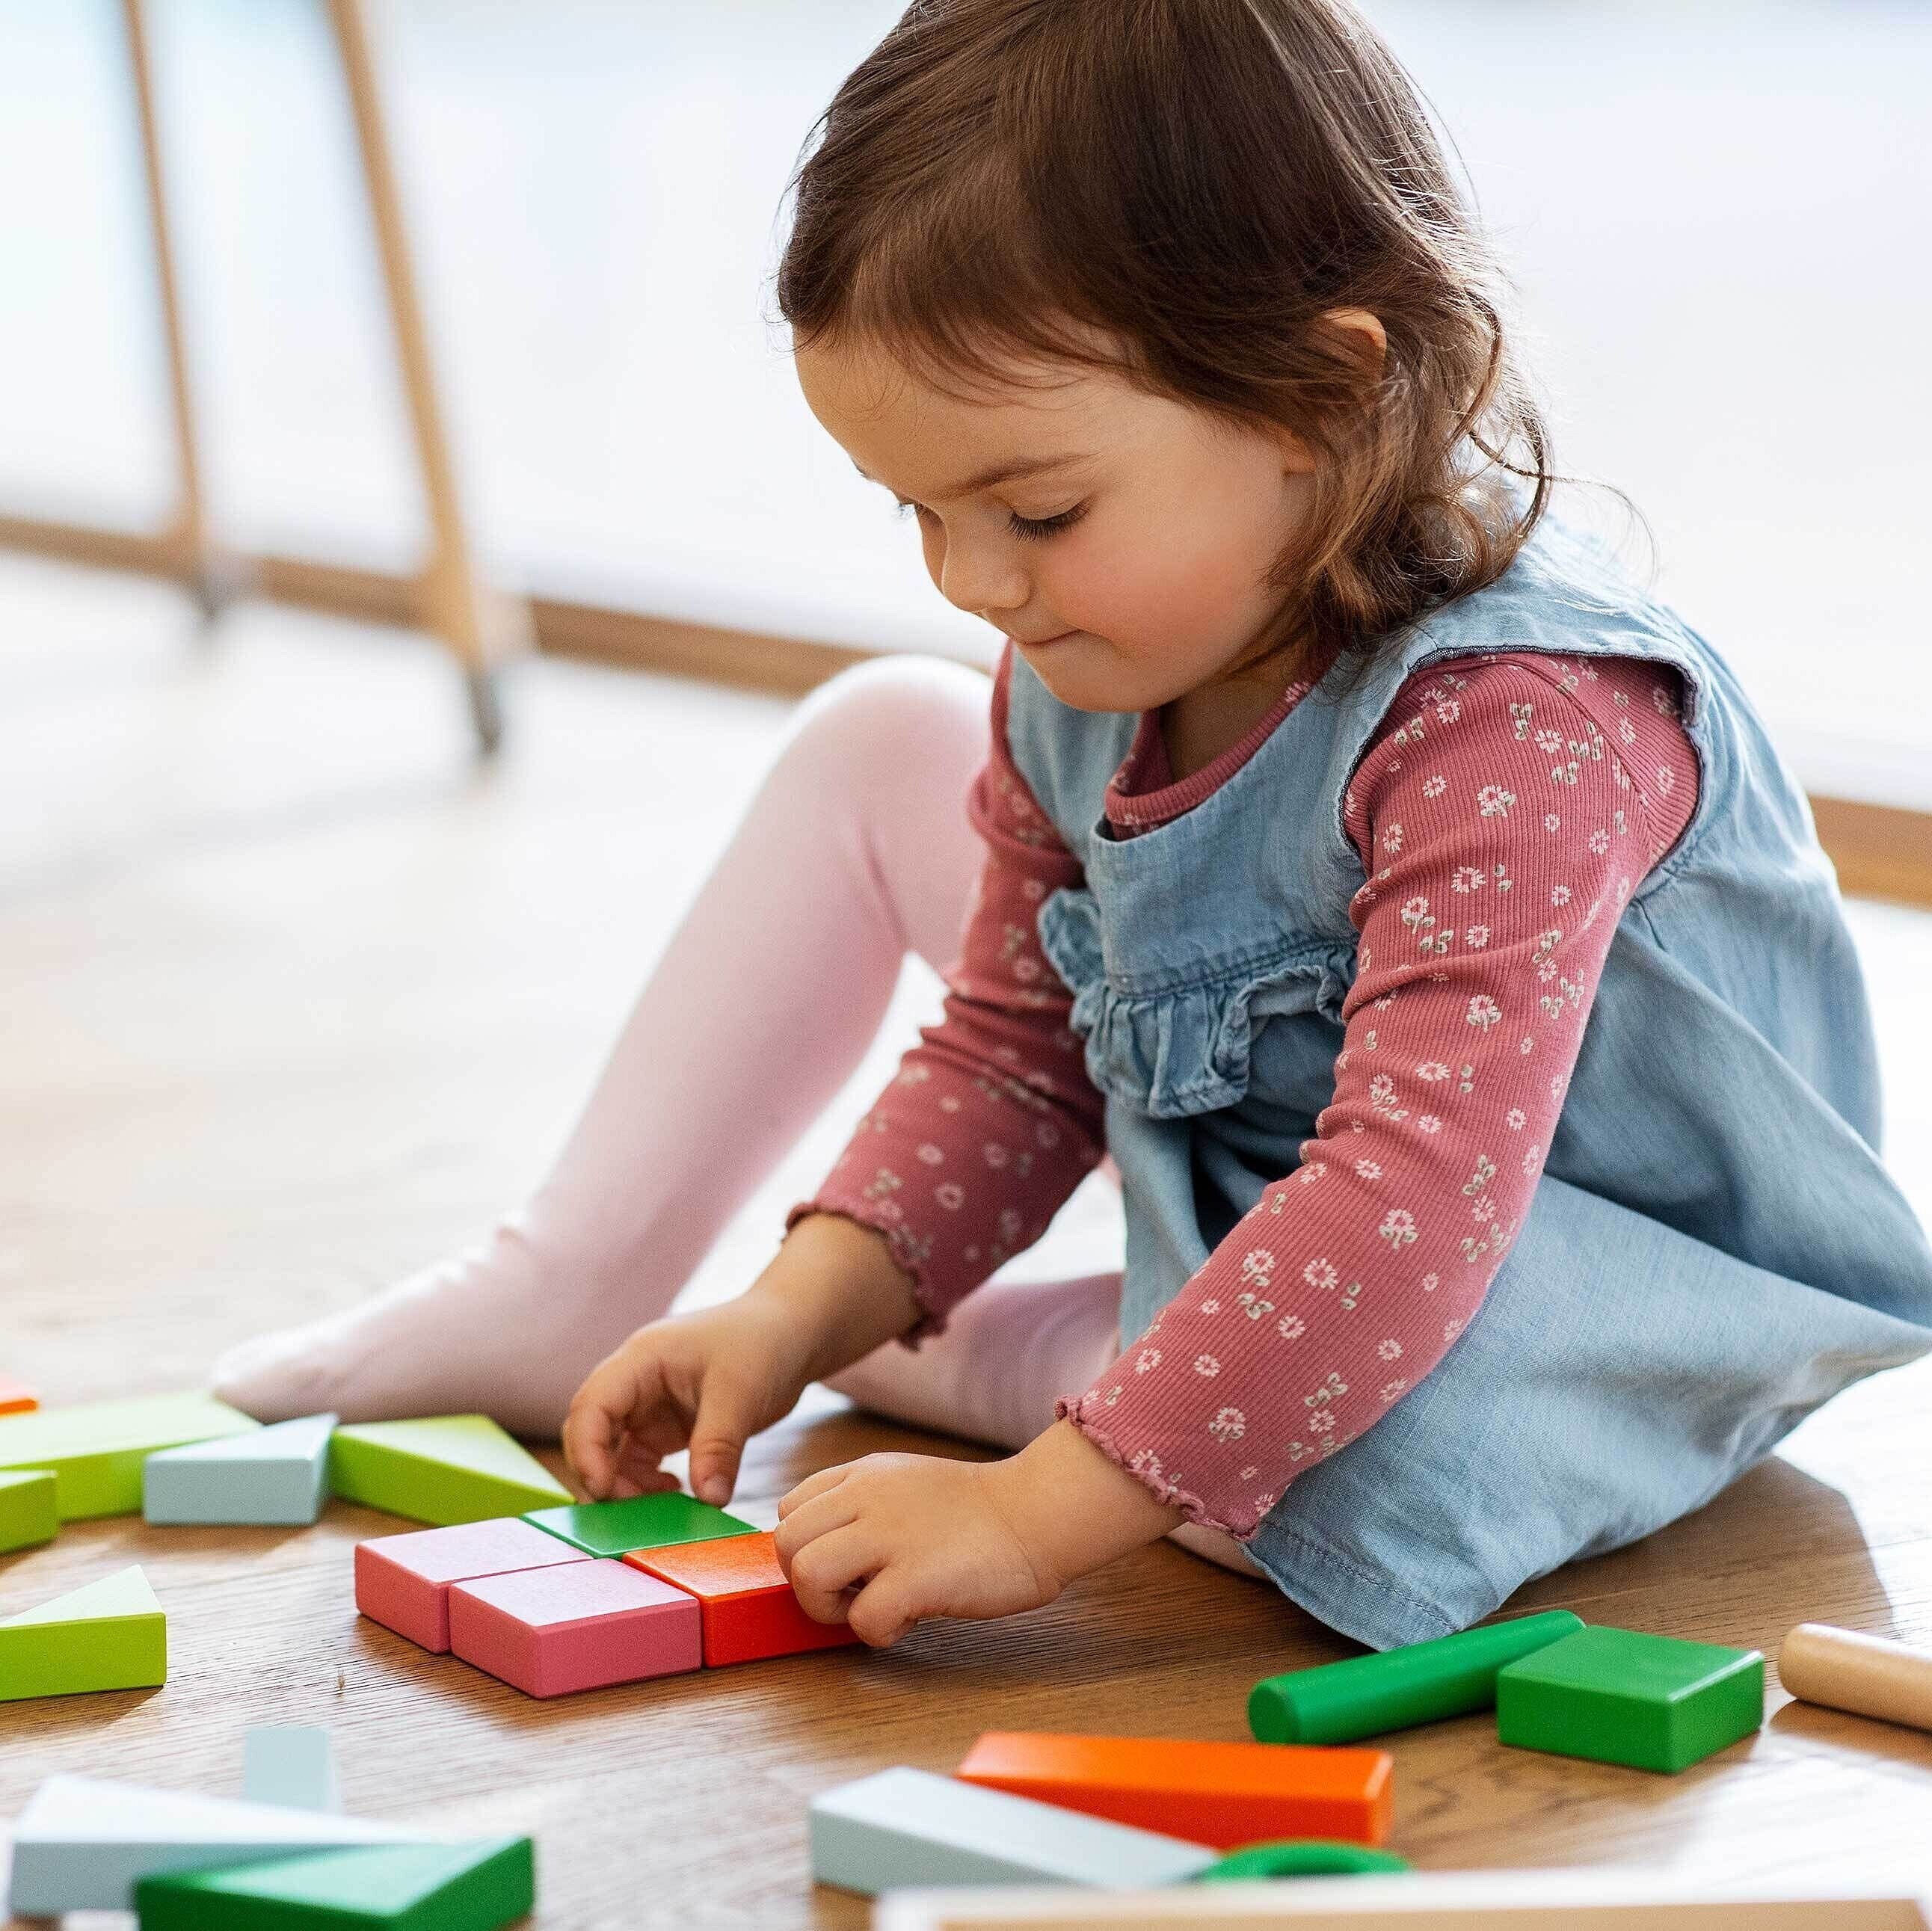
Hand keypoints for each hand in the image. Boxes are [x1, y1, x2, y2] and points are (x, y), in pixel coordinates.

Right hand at [562, 1211, 921, 1506]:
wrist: (793, 1332)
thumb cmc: (765, 1343)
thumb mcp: (741, 1392)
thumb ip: (719, 1446)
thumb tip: (708, 1501)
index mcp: (641, 1359)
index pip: (592, 1405)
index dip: (587, 1451)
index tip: (603, 1491)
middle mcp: (635, 1382)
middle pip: (591, 1432)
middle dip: (600, 1474)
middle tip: (628, 1514)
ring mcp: (648, 1405)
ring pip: (612, 1452)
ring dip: (624, 1485)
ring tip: (658, 1510)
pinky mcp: (666, 1426)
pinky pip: (640, 1461)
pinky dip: (647, 1485)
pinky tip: (677, 1494)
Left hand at [773, 1420, 1186, 1646]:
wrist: (1036, 1514)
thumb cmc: (975, 1511)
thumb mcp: (904, 1483)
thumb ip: (860, 1505)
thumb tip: (822, 1553)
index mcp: (862, 1475)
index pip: (789, 1510)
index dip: (807, 1548)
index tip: (844, 1566)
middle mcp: (866, 1498)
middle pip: (786, 1544)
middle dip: (807, 1583)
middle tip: (853, 1595)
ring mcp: (890, 1535)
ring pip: (807, 1575)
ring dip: (831, 1609)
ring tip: (873, 1609)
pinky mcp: (917, 1576)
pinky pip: (863, 1617)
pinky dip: (879, 1633)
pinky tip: (910, 1620)